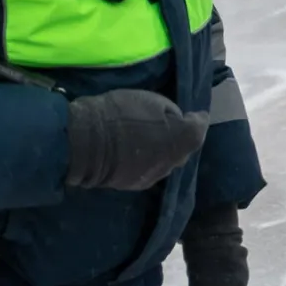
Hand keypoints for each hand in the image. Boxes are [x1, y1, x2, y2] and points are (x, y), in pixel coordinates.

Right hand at [64, 90, 207, 191]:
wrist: (86, 142)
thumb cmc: (120, 114)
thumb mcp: (151, 100)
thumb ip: (172, 112)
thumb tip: (179, 121)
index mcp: (180, 139)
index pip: (199, 130)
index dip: (198, 120)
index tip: (195, 114)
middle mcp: (172, 162)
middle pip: (184, 149)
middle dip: (181, 138)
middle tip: (170, 125)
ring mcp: (154, 176)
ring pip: (167, 162)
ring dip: (165, 152)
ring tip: (152, 139)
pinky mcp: (136, 185)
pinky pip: (150, 170)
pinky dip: (149, 161)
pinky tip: (138, 153)